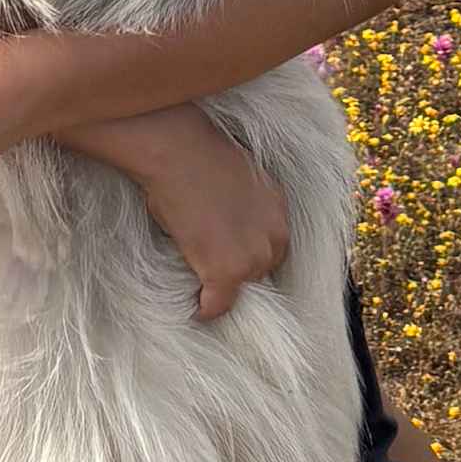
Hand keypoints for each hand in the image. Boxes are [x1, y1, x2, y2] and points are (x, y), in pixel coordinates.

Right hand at [71, 103, 292, 323]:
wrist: (181, 152)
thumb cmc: (199, 156)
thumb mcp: (240, 181)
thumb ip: (244, 210)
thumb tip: (229, 224)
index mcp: (280, 212)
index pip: (273, 249)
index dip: (250, 254)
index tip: (232, 257)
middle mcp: (274, 238)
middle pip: (261, 271)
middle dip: (240, 272)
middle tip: (214, 269)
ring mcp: (252, 258)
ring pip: (242, 289)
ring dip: (224, 290)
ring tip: (203, 287)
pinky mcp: (226, 272)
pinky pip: (217, 306)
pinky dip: (205, 309)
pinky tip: (195, 308)